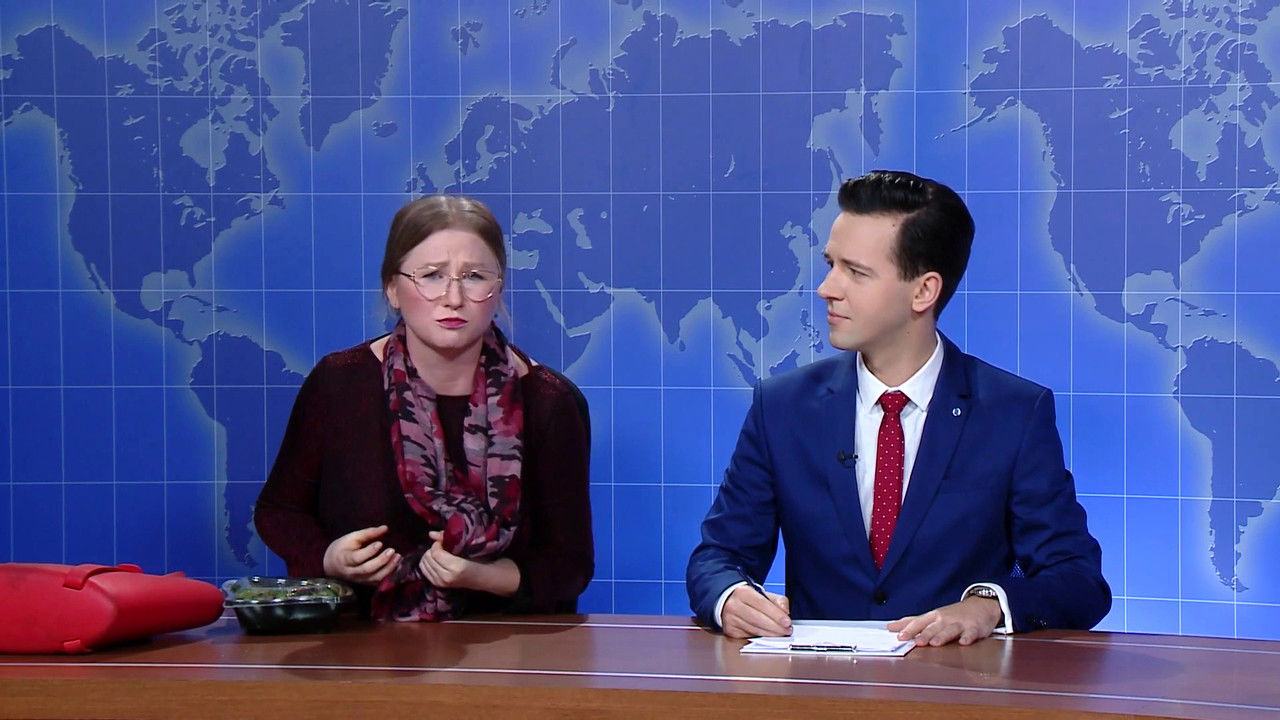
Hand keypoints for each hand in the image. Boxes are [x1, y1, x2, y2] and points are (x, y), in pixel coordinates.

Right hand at [322, 525, 399, 585]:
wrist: (332, 565)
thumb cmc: (343, 548)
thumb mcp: (352, 537)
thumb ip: (368, 533)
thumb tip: (385, 528)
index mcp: (345, 559)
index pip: (357, 558)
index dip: (369, 552)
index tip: (380, 543)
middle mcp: (351, 572)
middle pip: (367, 569)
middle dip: (381, 560)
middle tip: (392, 550)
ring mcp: (359, 580)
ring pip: (374, 578)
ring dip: (388, 568)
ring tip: (397, 557)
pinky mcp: (365, 584)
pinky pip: (378, 582)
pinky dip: (389, 575)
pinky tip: (396, 565)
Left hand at [417, 531, 478, 589]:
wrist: (482, 578)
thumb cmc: (478, 560)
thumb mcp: (466, 548)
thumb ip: (447, 540)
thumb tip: (431, 533)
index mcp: (456, 567)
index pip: (436, 553)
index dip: (437, 543)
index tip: (443, 540)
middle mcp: (446, 577)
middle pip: (428, 558)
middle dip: (432, 549)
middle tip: (441, 546)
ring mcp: (440, 582)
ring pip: (423, 564)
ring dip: (429, 556)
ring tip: (439, 553)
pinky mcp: (437, 585)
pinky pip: (424, 571)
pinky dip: (427, 563)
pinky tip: (435, 560)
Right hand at [721, 585, 791, 638]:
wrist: (727, 601)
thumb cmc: (748, 599)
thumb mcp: (762, 594)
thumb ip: (777, 600)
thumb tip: (785, 612)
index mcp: (743, 593)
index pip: (762, 604)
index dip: (776, 615)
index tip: (787, 622)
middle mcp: (734, 606)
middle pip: (758, 619)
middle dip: (776, 627)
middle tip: (787, 630)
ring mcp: (731, 619)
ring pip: (754, 630)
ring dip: (770, 634)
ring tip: (781, 633)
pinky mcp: (730, 630)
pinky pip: (749, 636)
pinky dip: (761, 637)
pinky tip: (768, 636)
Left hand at [887, 595, 1001, 645]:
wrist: (980, 606)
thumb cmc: (952, 614)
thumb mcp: (932, 616)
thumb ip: (912, 622)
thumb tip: (890, 626)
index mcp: (933, 617)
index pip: (918, 622)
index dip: (909, 629)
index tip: (898, 636)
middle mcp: (944, 619)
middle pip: (933, 627)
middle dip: (924, 634)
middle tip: (916, 642)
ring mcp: (959, 623)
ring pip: (949, 630)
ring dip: (942, 636)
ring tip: (935, 643)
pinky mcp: (973, 628)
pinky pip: (970, 634)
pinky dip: (967, 638)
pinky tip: (963, 642)